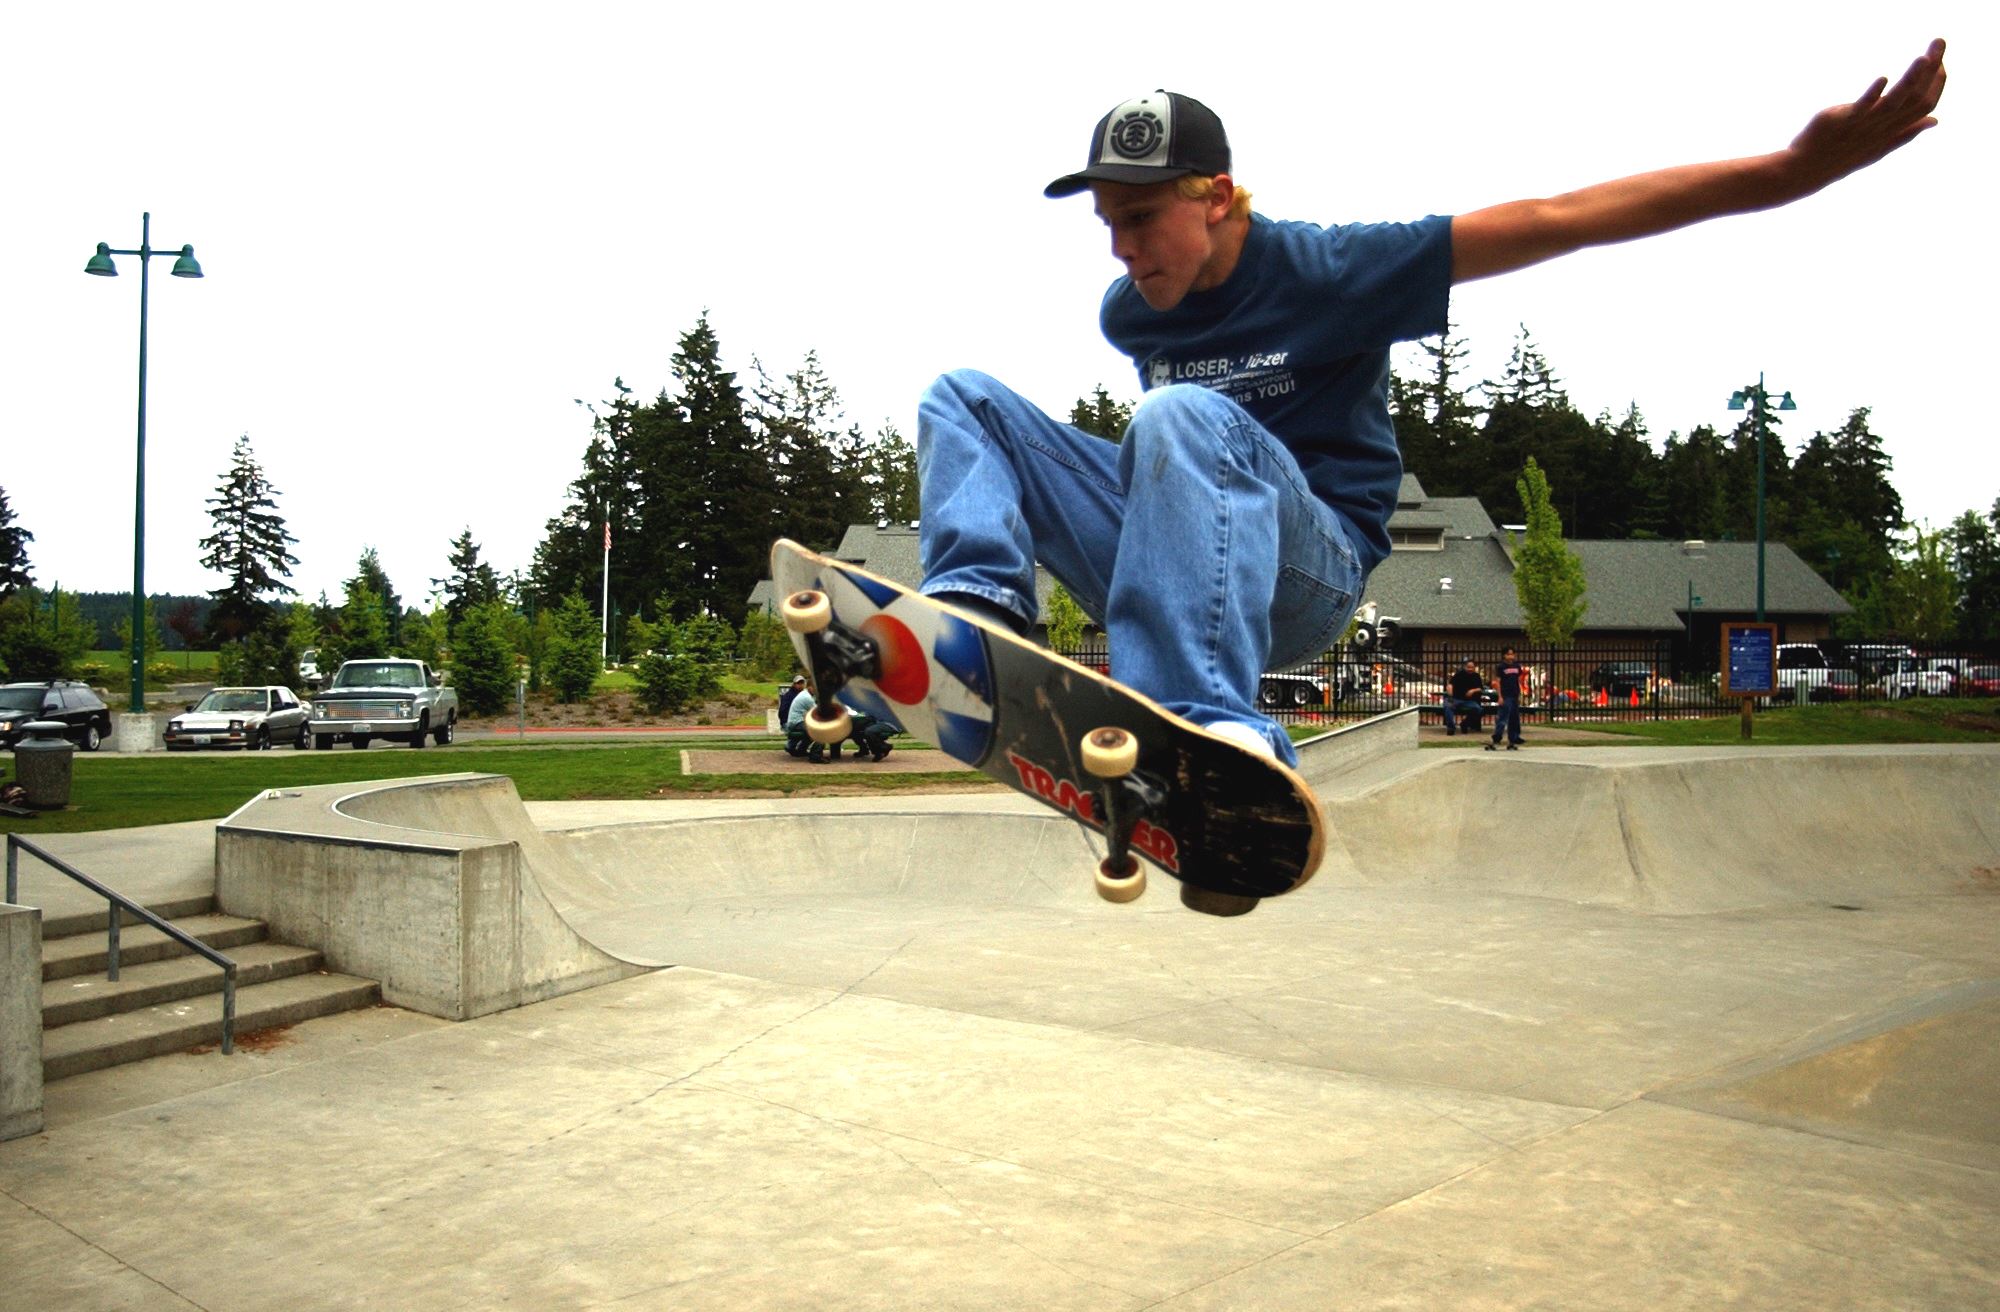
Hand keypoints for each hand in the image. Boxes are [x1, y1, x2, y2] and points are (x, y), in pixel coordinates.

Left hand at [1783, 39, 1946, 194]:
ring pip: (1893, 103)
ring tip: (1923, 58)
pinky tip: (1882, 78)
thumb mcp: (1880, 146)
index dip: (1937, 83)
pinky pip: (1860, 108)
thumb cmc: (1843, 157)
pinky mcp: (1841, 122)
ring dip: (1910, 79)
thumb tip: (1935, 120)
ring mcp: (1862, 126)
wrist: (1804, 170)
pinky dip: (1872, 94)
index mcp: (1893, 132)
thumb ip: (1907, 132)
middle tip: (1940, 43)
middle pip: (1915, 100)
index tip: (1941, 61)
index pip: (1925, 105)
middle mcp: (1882, 130)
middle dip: (1931, 71)